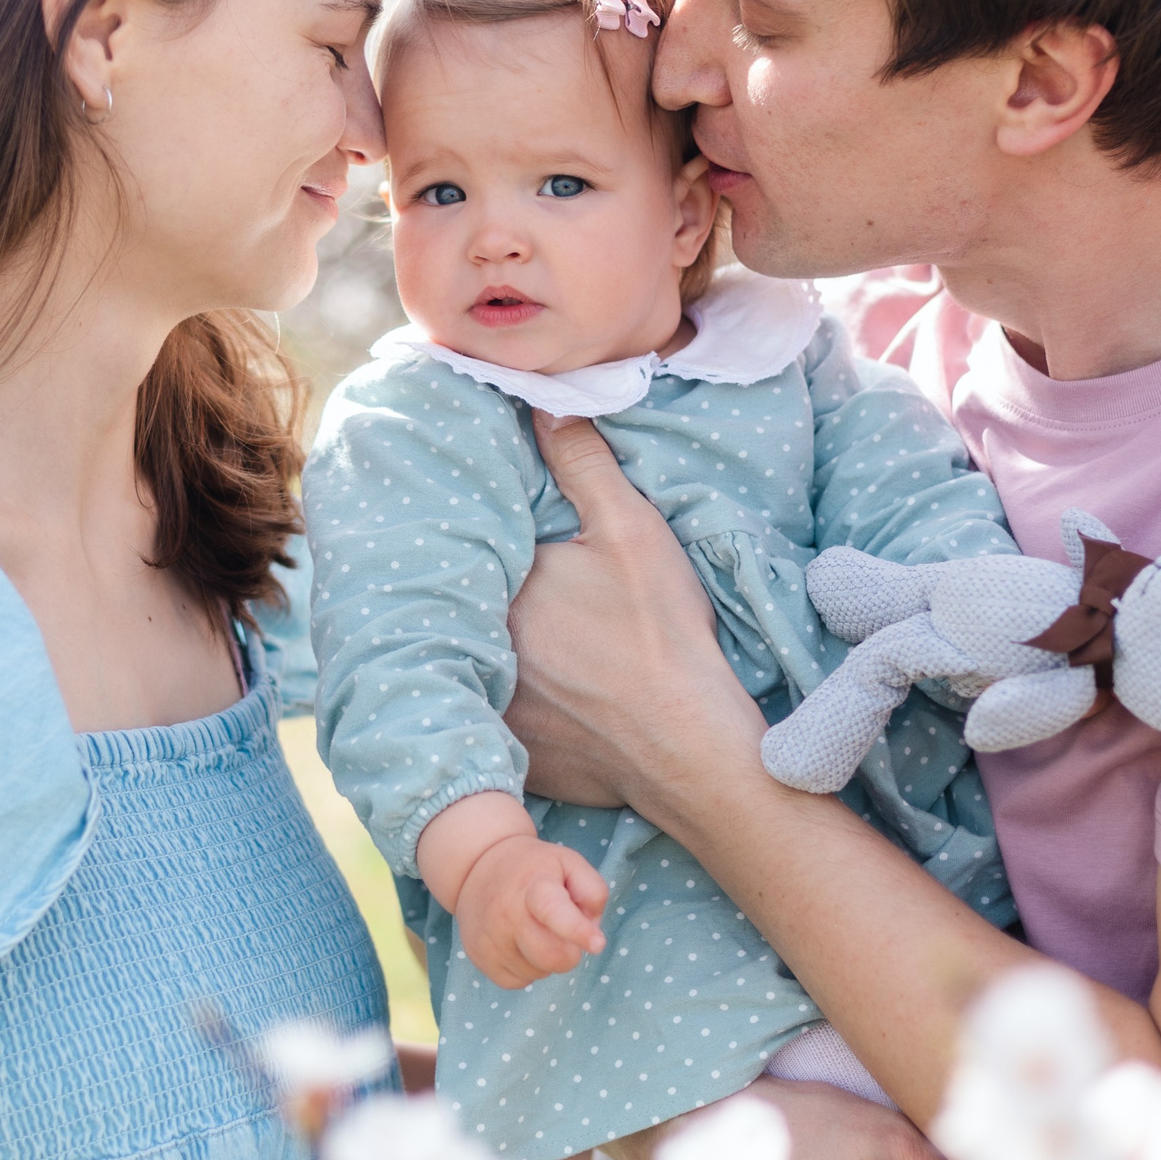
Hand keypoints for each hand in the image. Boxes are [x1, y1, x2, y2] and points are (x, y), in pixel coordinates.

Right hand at [453, 833, 608, 988]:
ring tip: (537, 931)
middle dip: (571, 952)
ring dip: (547, 960)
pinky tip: (521, 945)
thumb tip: (592, 931)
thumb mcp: (568, 862)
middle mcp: (507, 913)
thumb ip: (592, 891)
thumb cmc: (533, 869)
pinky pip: (519, 982)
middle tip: (564, 933)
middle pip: (553, 957)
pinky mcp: (480, 958)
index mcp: (533, 885)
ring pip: (538, 973)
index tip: (597, 943)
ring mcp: (490, 938)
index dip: (578, 931)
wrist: (476, 868)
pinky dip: (528, 969)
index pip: (554, 911)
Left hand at [506, 413, 765, 811]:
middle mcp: (480, 649)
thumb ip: (582, 464)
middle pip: (469, 611)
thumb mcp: (630, 531)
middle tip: (520, 596)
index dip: (481, 544)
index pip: (470, 555)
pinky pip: (498, 722)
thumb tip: (543, 405)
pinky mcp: (511, 754)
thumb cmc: (662, 632)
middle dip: (480, 599)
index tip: (488, 537)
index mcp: (499, 590)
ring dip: (489, 653)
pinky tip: (543, 699)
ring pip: (477, 666)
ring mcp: (491, 709)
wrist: (691, 747)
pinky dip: (515, 708)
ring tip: (525, 643)